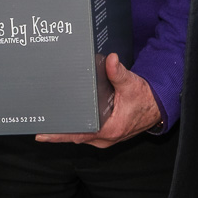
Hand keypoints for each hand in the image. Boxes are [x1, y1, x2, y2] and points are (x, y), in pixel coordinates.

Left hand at [35, 53, 162, 147]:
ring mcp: (104, 137)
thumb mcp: (132, 84)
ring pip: (79, 134)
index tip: (42, 134)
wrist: (157, 108)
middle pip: (75, 135)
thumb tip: (111, 59)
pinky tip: (66, 117)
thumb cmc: (145, 99)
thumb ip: (119, 73)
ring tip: (48, 119)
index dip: (59, 135)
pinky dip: (75, 126)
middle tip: (40, 120)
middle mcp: (104, 138)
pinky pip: (85, 132)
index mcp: (110, 129)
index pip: (79, 134)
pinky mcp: (104, 133)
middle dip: (58, 130)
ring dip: (66, 128)